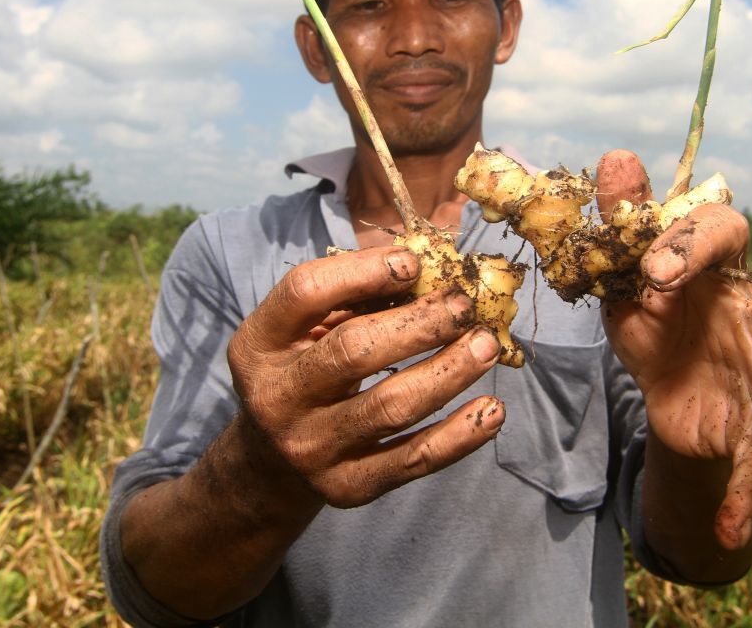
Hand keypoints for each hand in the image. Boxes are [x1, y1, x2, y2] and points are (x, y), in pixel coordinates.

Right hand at [226, 246, 504, 508]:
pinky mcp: (346, 487)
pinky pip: (413, 459)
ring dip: (449, 371)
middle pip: (353, 351)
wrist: (270, 465)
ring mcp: (310, 448)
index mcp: (258, 343)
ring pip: (391, 406)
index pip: (305, 292)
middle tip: (465, 306)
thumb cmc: (304, 371)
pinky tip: (492, 409)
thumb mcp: (305, 331)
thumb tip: (431, 269)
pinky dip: (460, 434)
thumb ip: (353, 296)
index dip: (363, 271)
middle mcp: (276, 397)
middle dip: (420, 323)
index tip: (413, 264)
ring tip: (486, 346)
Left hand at [595, 151, 751, 550]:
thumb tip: (616, 157)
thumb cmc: (654, 317)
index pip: (727, 233)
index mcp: (721, 270)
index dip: (694, 243)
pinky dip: (745, 501)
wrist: (667, 389)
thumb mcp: (623, 278)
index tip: (655, 270)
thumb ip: (621, 224)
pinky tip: (729, 530)